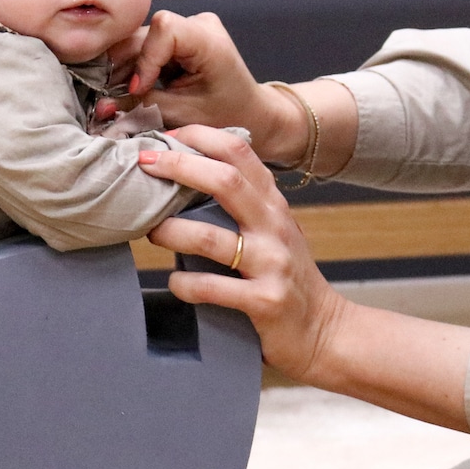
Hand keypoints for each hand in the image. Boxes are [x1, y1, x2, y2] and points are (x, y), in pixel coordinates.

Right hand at [107, 11, 311, 166]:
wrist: (252, 114)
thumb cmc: (225, 117)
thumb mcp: (182, 115)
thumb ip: (141, 105)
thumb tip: (101, 108)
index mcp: (209, 40)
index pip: (164, 29)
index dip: (144, 58)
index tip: (137, 89)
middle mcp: (199, 24)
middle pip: (146, 34)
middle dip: (124, 67)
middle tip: (109, 97)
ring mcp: (189, 26)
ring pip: (140, 40)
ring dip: (125, 69)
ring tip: (115, 96)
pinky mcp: (180, 35)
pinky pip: (147, 45)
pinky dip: (135, 68)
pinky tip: (127, 89)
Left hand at [139, 125, 469, 429]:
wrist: (326, 332)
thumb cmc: (287, 275)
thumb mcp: (272, 228)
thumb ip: (240, 201)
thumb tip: (184, 171)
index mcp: (272, 203)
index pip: (238, 151)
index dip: (198, 137)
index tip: (164, 137)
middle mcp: (274, 226)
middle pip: (225, 181)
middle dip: (179, 166)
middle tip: (143, 164)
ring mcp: (271, 264)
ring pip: (209, 237)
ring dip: (170, 231)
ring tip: (150, 230)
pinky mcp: (264, 301)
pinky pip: (212, 288)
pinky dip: (184, 283)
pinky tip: (174, 281)